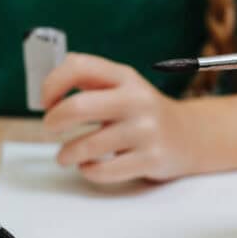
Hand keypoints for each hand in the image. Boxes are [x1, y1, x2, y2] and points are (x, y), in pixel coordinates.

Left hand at [41, 54, 200, 182]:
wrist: (190, 136)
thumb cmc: (141, 113)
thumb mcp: (122, 87)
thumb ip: (89, 82)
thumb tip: (47, 88)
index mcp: (124, 76)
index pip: (77, 66)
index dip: (52, 84)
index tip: (46, 101)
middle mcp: (136, 99)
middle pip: (76, 107)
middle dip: (53, 121)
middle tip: (50, 128)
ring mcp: (145, 130)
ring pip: (86, 146)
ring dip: (66, 154)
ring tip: (65, 155)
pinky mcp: (150, 159)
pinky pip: (102, 170)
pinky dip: (88, 170)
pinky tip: (89, 165)